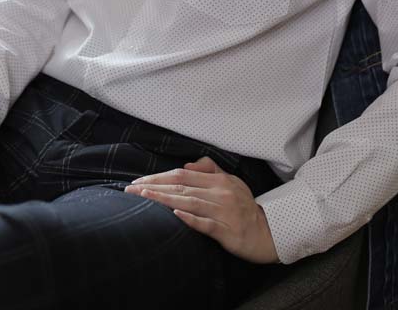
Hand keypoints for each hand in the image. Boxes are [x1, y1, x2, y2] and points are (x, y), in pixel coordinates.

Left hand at [124, 155, 278, 263]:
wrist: (267, 232)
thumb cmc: (245, 207)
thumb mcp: (231, 182)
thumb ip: (210, 170)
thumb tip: (187, 165)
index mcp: (218, 180)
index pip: (182, 174)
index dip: (159, 176)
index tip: (139, 181)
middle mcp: (219, 193)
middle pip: (181, 186)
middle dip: (154, 186)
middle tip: (131, 189)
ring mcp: (223, 211)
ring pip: (189, 202)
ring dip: (164, 199)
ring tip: (143, 197)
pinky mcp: (227, 230)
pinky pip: (206, 223)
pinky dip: (190, 219)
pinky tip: (175, 214)